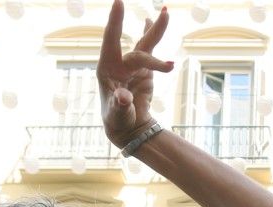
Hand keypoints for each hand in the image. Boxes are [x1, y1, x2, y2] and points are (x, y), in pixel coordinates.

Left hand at [98, 1, 174, 147]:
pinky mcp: (144, 70)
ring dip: (156, 30)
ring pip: (146, 45)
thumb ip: (120, 104)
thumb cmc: (117, 120)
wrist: (127, 128)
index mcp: (107, 69)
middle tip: (163, 14)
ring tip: (165, 12)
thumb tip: (124, 97)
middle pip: (138, 48)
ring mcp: (132, 66)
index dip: (115, 22)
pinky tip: (152, 19)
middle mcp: (119, 63)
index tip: (119, 2)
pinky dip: (152, 35)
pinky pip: (150, 51)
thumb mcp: (117, 114)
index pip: (111, 40)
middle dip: (151, 34)